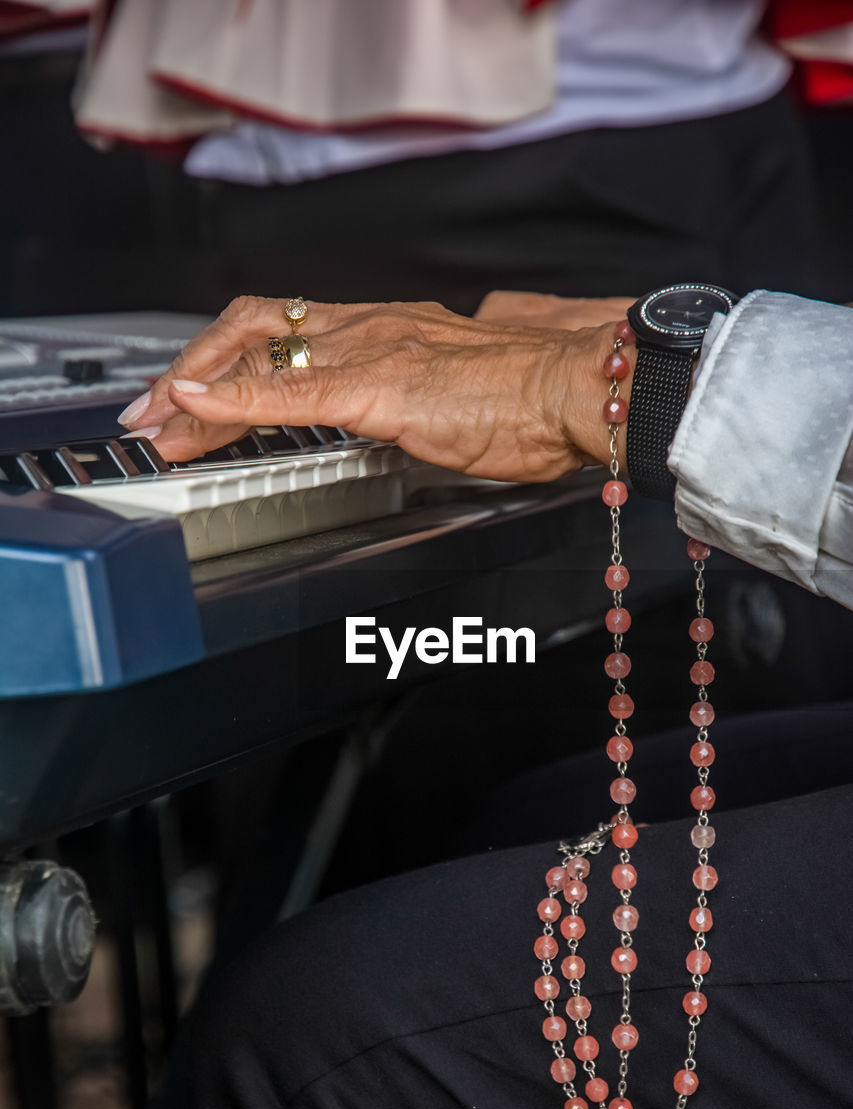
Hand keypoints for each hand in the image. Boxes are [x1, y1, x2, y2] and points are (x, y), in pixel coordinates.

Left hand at [120, 296, 632, 480]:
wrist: (580, 386)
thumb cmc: (538, 396)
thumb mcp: (455, 395)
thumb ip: (418, 397)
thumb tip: (410, 414)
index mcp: (388, 330)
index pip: (287, 329)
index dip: (231, 357)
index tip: (193, 392)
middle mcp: (370, 327)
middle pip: (255, 332)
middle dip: (192, 369)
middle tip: (153, 410)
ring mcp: (370, 352)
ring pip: (258, 356)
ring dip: (195, 393)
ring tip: (159, 424)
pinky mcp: (377, 386)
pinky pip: (286, 391)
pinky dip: (229, 400)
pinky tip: (192, 408)